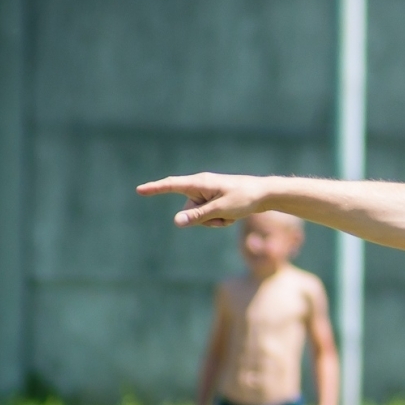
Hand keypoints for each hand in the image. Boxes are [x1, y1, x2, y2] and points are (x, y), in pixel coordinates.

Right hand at [136, 173, 272, 227]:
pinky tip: (233, 214)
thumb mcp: (221, 210)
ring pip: (200, 217)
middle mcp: (201, 187)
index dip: (155, 188)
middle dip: (203, 219)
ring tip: (231, 213)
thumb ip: (198, 216)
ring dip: (214, 221)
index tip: (139, 190)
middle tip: (225, 214)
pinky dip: (220, 220)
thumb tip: (177, 221)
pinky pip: (209, 217)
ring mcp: (208, 194)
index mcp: (200, 183)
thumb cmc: (244, 198)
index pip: (172, 185)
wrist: (265, 195)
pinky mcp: (214, 201)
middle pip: (189, 210)